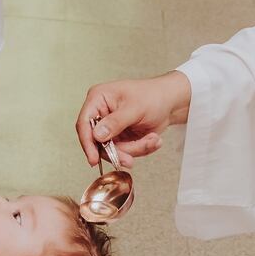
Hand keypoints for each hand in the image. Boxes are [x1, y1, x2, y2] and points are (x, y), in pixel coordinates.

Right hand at [76, 72, 191, 167]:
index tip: (93, 159)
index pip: (84, 123)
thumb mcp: (135, 108)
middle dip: (117, 151)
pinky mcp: (119, 137)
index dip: (87, 143)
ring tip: (152, 140)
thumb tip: (97, 135)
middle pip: (97, 142)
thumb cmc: (153, 95)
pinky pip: (124, 152)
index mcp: (98, 99)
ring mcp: (110, 127)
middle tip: (130, 159)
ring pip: (113, 150)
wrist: (170, 102)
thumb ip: (115, 122)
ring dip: (134, 149)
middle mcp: (101, 113)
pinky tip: (152, 139)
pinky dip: (139, 148)